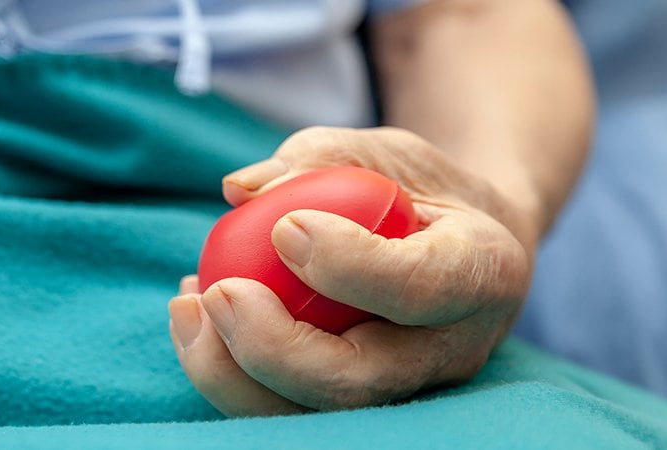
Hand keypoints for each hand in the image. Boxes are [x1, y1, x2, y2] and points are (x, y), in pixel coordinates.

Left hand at [169, 126, 535, 415]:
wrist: (459, 244)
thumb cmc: (420, 188)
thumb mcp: (388, 151)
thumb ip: (321, 157)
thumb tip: (240, 188)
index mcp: (481, 272)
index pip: (420, 289)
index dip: (348, 267)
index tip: (285, 227)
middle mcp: (450, 350)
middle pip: (358, 382)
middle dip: (272, 348)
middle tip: (217, 292)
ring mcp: (402, 388)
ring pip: (313, 415)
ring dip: (232, 373)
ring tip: (185, 307)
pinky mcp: (355, 401)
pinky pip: (285, 406)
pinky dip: (226, 370)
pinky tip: (192, 316)